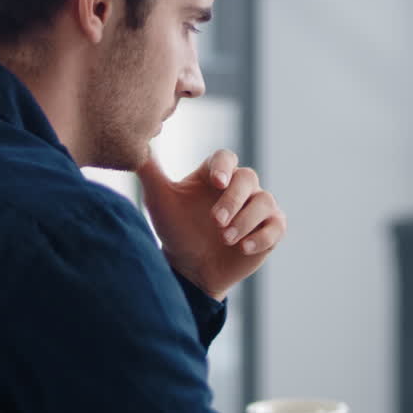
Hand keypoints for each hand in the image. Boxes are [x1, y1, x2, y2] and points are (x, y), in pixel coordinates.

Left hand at [137, 149, 286, 300]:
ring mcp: (258, 208)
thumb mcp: (159, 201)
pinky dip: (262, 237)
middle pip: (248, 178)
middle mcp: (240, 187)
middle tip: (216, 221)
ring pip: (265, 201)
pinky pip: (277, 226)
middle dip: (234, 199)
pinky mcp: (270, 230)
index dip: (224, 167)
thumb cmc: (175, 230)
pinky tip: (244, 247)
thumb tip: (136, 144)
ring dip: (246, 220)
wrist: (190, 268)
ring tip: (225, 239)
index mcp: (215, 174)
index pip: (226, 158)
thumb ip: (149, 172)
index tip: (216, 181)